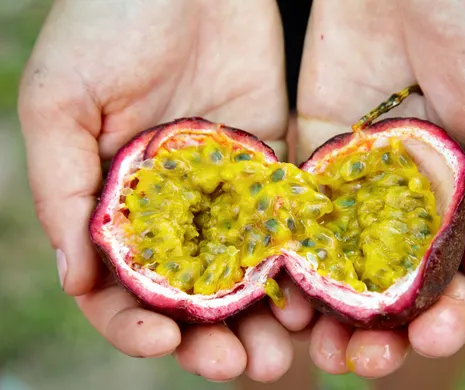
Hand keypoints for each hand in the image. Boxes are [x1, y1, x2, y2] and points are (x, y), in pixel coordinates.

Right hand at [18, 0, 313, 381]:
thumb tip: (78, 279)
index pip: (121, 288)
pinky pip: (283, 229)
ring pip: (242, 275)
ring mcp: (223, 193)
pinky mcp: (268, 168)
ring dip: (262, 319)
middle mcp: (170, 209)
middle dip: (213, 339)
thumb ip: (62, 189)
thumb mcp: (61, 101)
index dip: (136, 325)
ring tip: (286, 351)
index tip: (165, 341)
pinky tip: (312, 296)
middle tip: (242, 368)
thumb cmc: (107, 23)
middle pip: (190, 296)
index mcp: (113, 204)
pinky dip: (296, 267)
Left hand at [296, 0, 464, 377]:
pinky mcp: (310, 149)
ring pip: (340, 258)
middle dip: (378, 328)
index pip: (457, 270)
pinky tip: (282, 293)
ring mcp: (357, 175)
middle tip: (362, 363)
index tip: (431, 339)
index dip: (448, 313)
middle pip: (391, 278)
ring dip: (329, 310)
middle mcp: (409, 192)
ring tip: (318, 347)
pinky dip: (291, 254)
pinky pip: (299, 210)